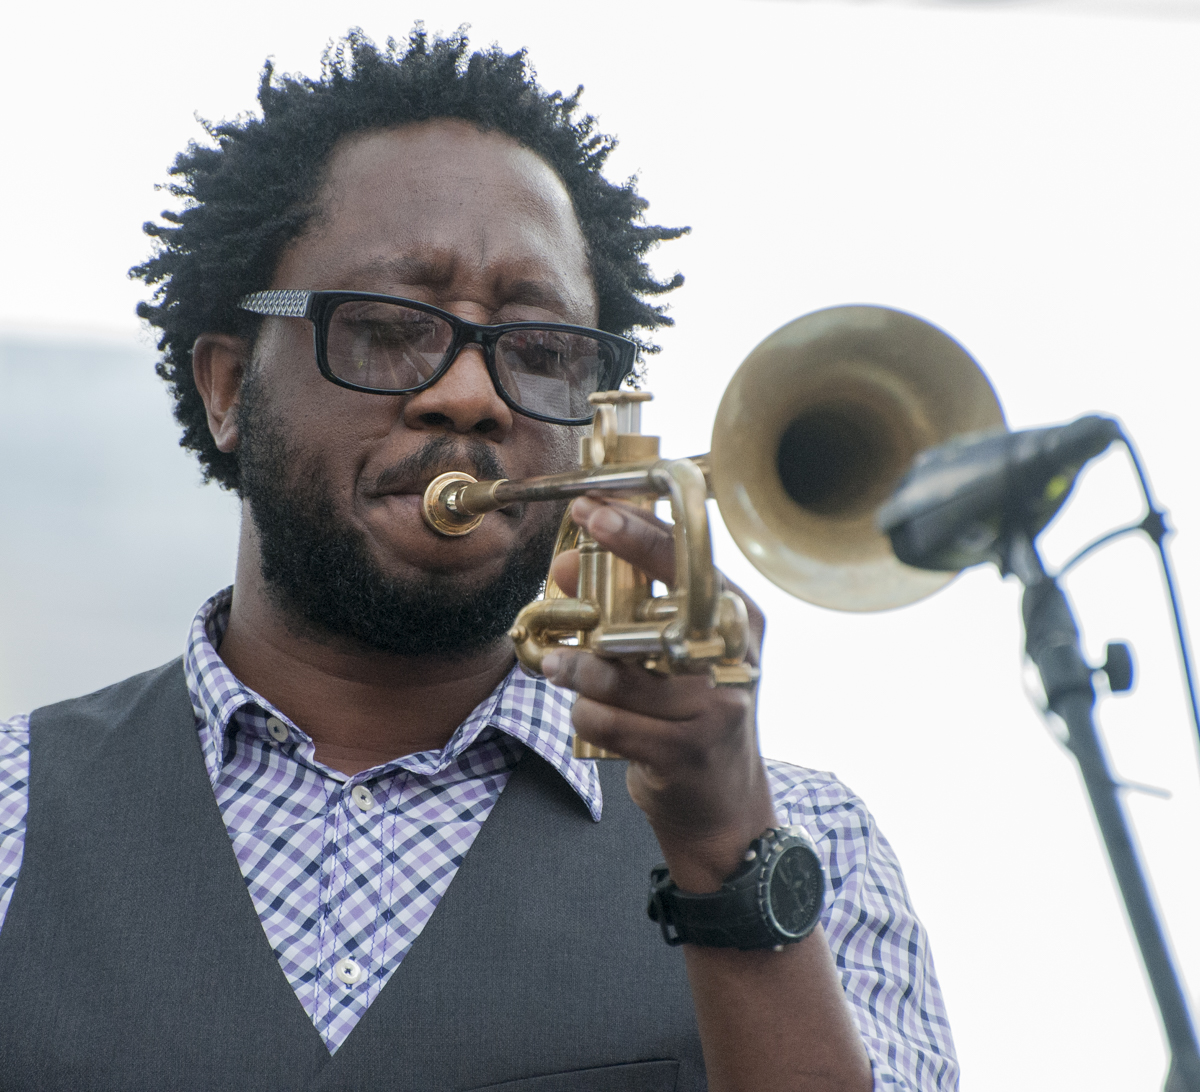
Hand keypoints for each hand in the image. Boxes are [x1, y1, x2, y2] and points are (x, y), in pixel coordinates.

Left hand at [543, 496, 775, 892]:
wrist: (725, 808)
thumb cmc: (693, 716)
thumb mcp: (674, 654)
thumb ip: (630, 606)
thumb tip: (568, 564)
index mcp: (738, 618)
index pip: (689, 557)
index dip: (636, 528)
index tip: (591, 508)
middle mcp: (732, 655)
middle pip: (654, 610)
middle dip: (597, 603)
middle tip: (562, 594)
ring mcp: (714, 705)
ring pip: (615, 671)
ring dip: (575, 670)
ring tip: (560, 670)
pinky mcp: (684, 749)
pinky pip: (606, 718)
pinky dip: (584, 714)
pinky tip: (586, 714)